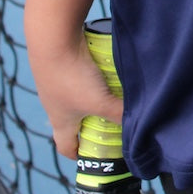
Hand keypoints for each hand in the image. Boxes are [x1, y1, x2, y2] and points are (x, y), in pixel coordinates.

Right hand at [30, 32, 123, 159]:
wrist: (53, 39)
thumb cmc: (73, 78)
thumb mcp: (101, 101)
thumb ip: (120, 114)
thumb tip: (140, 123)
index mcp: (60, 121)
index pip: (65, 146)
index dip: (78, 153)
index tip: (92, 153)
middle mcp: (54, 104)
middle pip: (72, 120)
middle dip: (91, 122)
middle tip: (111, 120)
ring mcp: (55, 82)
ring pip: (76, 95)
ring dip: (93, 95)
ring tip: (112, 91)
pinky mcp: (60, 62)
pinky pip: (77, 74)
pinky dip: (90, 74)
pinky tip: (105, 67)